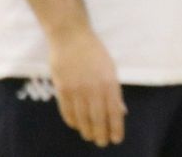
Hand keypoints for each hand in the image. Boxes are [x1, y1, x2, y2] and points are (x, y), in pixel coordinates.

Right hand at [48, 27, 124, 145]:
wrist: (71, 37)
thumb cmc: (94, 52)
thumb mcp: (110, 69)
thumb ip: (113, 90)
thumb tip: (120, 110)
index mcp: (109, 82)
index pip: (114, 111)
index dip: (116, 127)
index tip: (117, 139)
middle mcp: (94, 88)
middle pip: (98, 118)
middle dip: (101, 134)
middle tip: (102, 143)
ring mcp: (76, 90)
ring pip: (82, 118)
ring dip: (87, 130)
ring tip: (90, 137)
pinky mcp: (62, 89)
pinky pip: (67, 111)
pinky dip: (73, 121)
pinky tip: (77, 126)